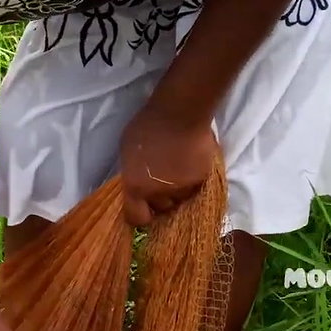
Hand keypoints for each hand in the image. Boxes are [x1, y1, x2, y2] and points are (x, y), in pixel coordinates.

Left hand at [118, 106, 219, 227]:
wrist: (179, 113)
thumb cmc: (146, 126)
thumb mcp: (128, 151)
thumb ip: (133, 173)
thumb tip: (137, 183)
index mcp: (136, 186)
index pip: (137, 217)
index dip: (141, 214)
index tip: (143, 208)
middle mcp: (159, 193)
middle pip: (161, 207)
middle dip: (160, 199)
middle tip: (161, 181)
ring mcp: (183, 188)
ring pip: (180, 199)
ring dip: (178, 191)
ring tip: (177, 171)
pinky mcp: (202, 180)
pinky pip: (195, 188)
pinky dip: (192, 180)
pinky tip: (190, 164)